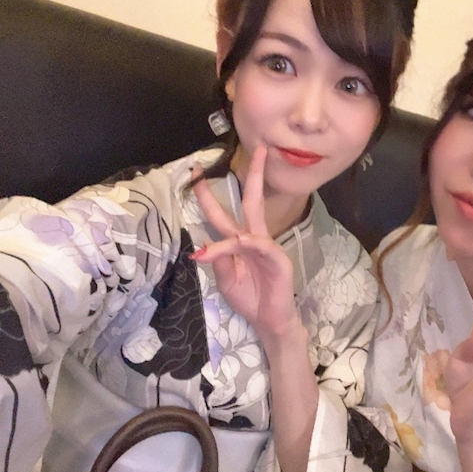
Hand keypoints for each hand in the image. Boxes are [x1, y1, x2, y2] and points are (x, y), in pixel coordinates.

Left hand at [190, 146, 299, 338]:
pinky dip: (243, 244)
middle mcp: (256, 238)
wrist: (270, 322)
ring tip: (203, 192)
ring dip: (224, 212)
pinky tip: (234, 242)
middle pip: (252, 201)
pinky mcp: (278, 261)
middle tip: (253, 149)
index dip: (208, 196)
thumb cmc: (250, 298)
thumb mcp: (225, 278)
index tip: (195, 174)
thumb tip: (204, 243)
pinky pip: (258, 247)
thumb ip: (218, 259)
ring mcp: (268, 248)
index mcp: (242, 241)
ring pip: (248, 224)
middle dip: (253, 174)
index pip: (224, 213)